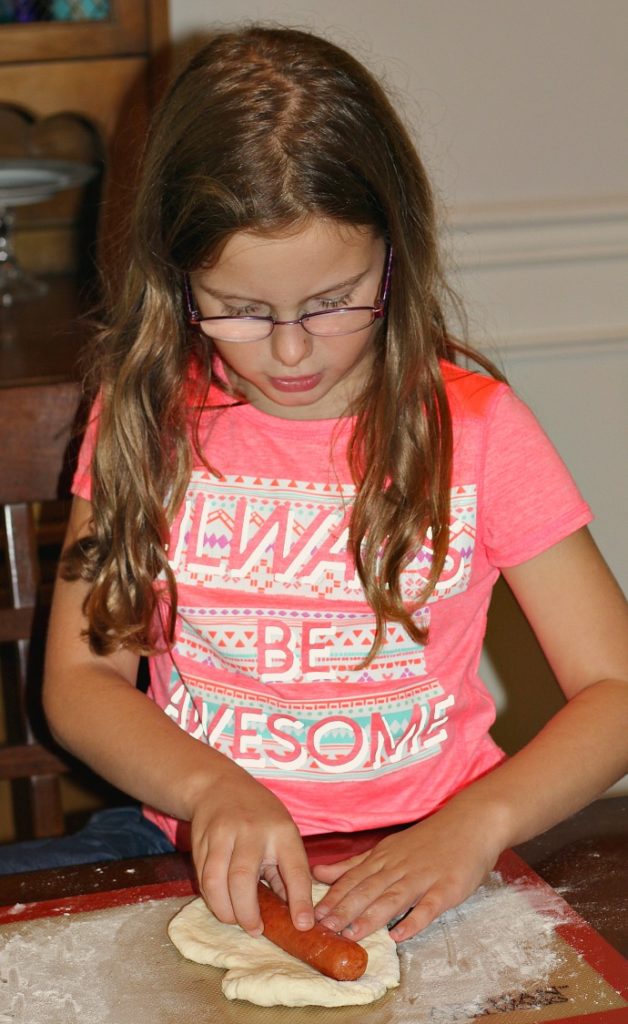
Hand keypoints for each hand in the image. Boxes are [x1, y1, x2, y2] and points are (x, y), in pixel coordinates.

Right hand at [189, 766, 313, 936]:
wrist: (218, 785)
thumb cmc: (260, 815)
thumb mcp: (283, 833)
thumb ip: (286, 871)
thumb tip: (293, 913)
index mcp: (282, 831)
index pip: (294, 868)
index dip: (300, 899)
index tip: (302, 925)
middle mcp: (251, 831)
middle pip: (243, 878)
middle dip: (247, 912)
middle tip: (255, 930)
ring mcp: (222, 834)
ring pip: (215, 880)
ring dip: (224, 909)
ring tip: (236, 921)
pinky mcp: (200, 841)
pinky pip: (203, 877)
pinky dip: (212, 897)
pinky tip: (221, 903)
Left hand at [311, 798, 504, 941]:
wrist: (470, 823)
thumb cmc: (428, 840)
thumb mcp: (388, 848)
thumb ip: (354, 864)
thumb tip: (318, 873)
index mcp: (383, 858)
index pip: (353, 879)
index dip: (333, 897)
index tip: (311, 914)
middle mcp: (399, 867)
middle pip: (368, 889)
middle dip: (345, 908)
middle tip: (324, 927)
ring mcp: (423, 877)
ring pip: (393, 897)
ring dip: (372, 916)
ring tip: (352, 934)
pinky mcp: (446, 888)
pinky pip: (428, 906)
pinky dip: (414, 920)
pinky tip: (400, 934)